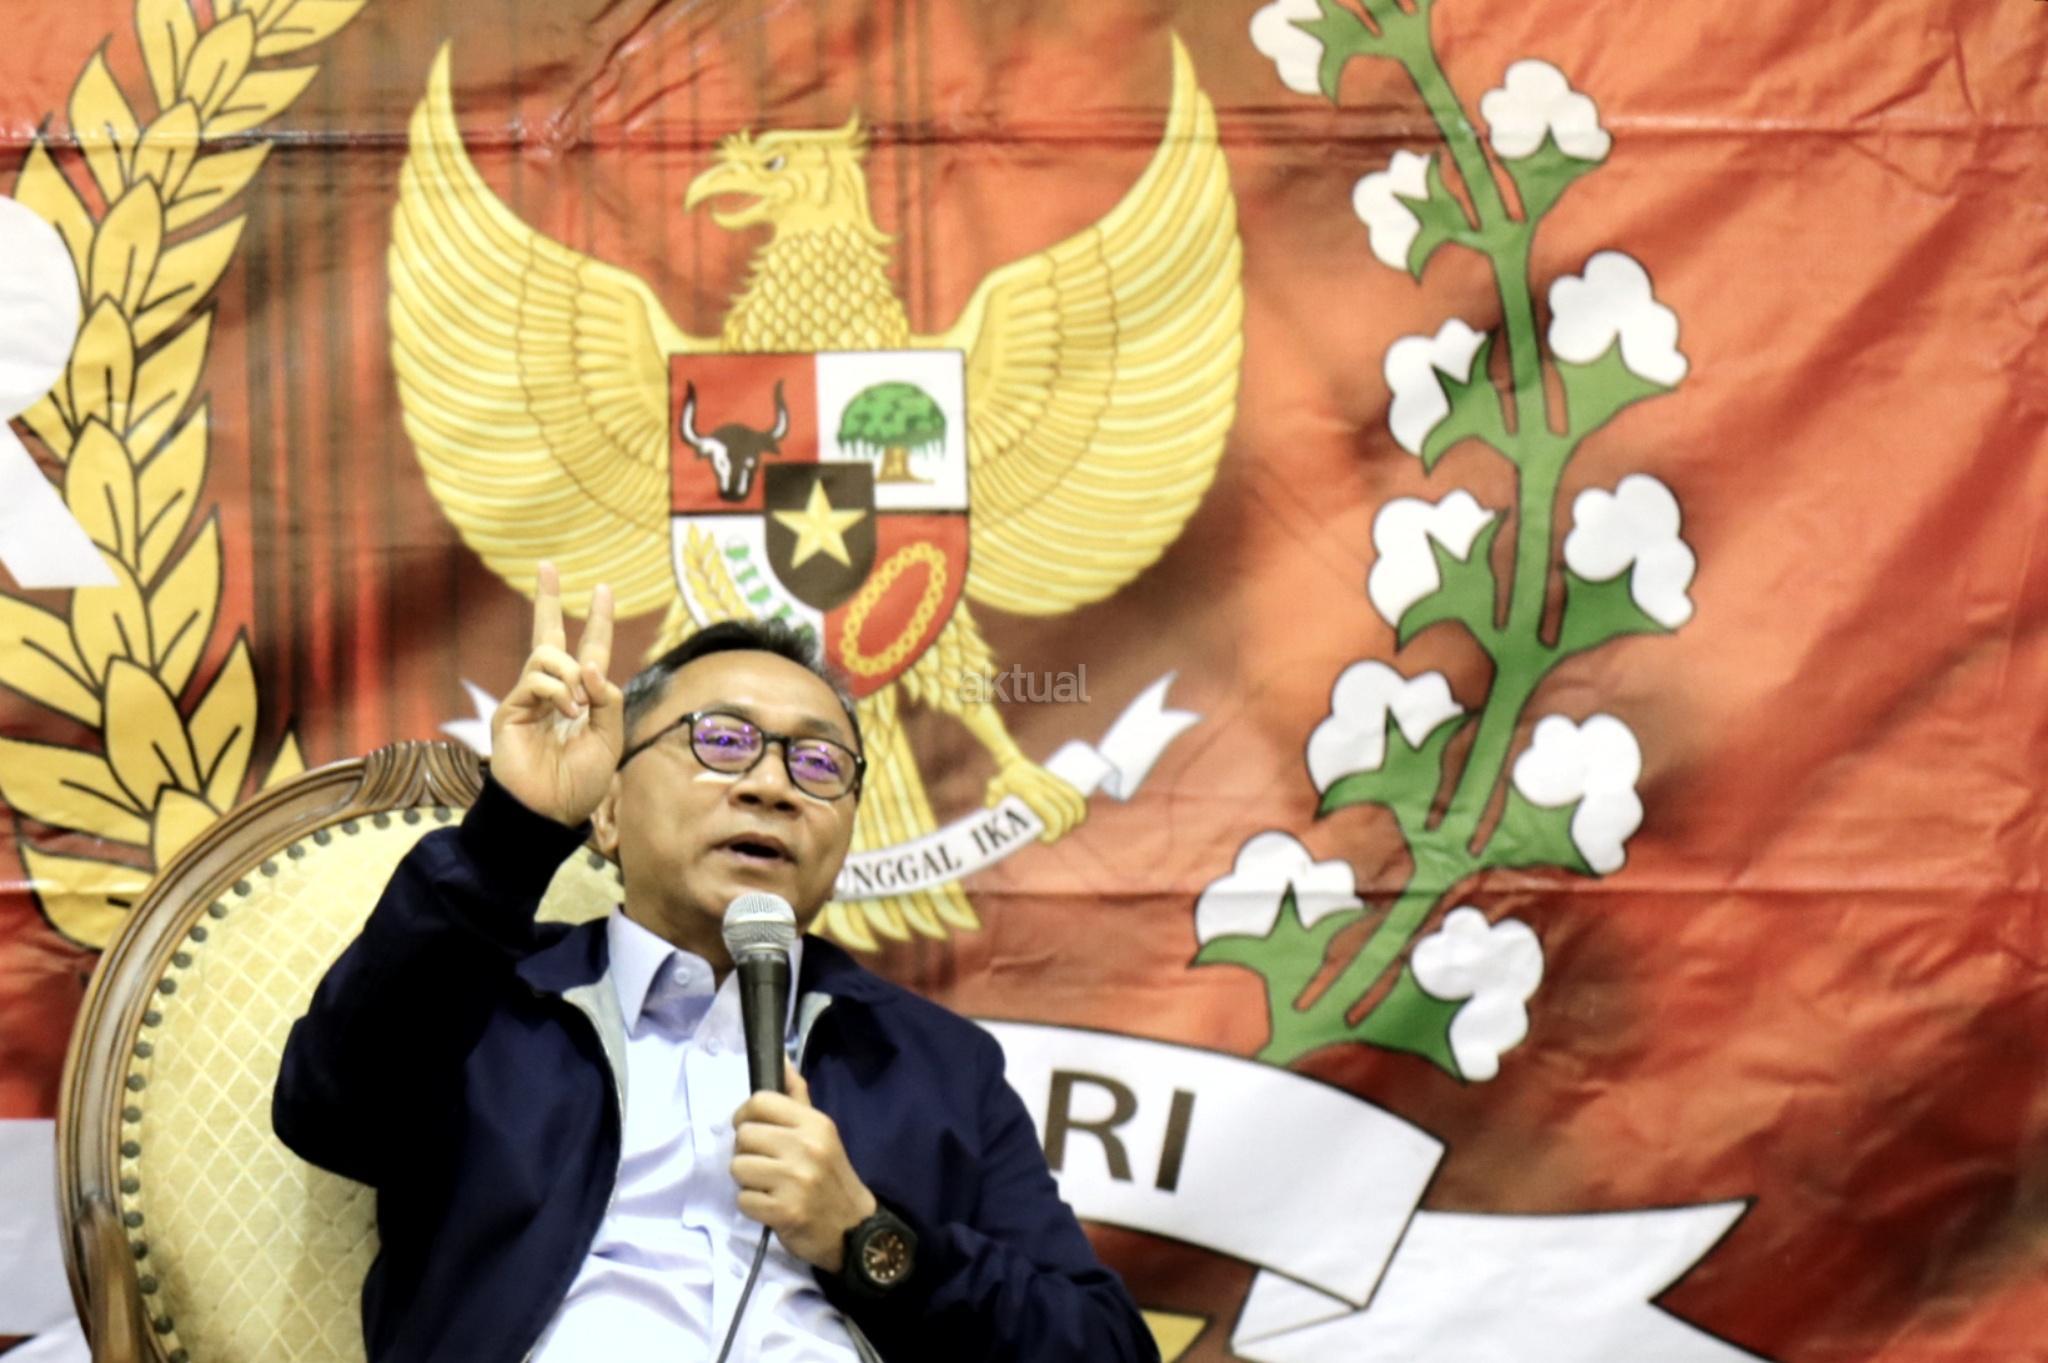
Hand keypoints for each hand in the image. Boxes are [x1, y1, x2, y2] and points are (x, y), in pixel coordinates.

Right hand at [488, 562, 623, 826]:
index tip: (603, 589)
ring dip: (571, 673)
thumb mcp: (610, 739)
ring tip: (578, 704)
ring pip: (548, 655)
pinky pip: (536, 679)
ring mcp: (529, 699)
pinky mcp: (511, 710)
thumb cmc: (581, 783)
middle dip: (547, 599)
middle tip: (548, 566)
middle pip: (547, 634)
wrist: (550, 813)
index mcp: (581, 698)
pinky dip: (558, 690)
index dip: (597, 621)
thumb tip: (591, 665)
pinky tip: (567, 711)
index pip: (589, 650)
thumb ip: (609, 701)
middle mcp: (553, 692)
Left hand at [730, 1061, 876, 1271]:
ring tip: (769, 1186)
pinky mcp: (785, 1211)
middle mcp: (806, 1147)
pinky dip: (753, 1206)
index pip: (760, 1102)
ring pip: (738, 1168)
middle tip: (765, 1164)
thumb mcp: (822, 1133)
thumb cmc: (831, 1176)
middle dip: (747, 1152)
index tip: (753, 1130)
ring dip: (747, 1181)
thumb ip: (797, 1098)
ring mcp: (795, 1180)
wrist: (854, 1229)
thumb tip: (781, 1061)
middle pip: (743, 1135)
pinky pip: (744, 1200)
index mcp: (814, 1123)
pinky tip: (772, 1206)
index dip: (746, 1115)